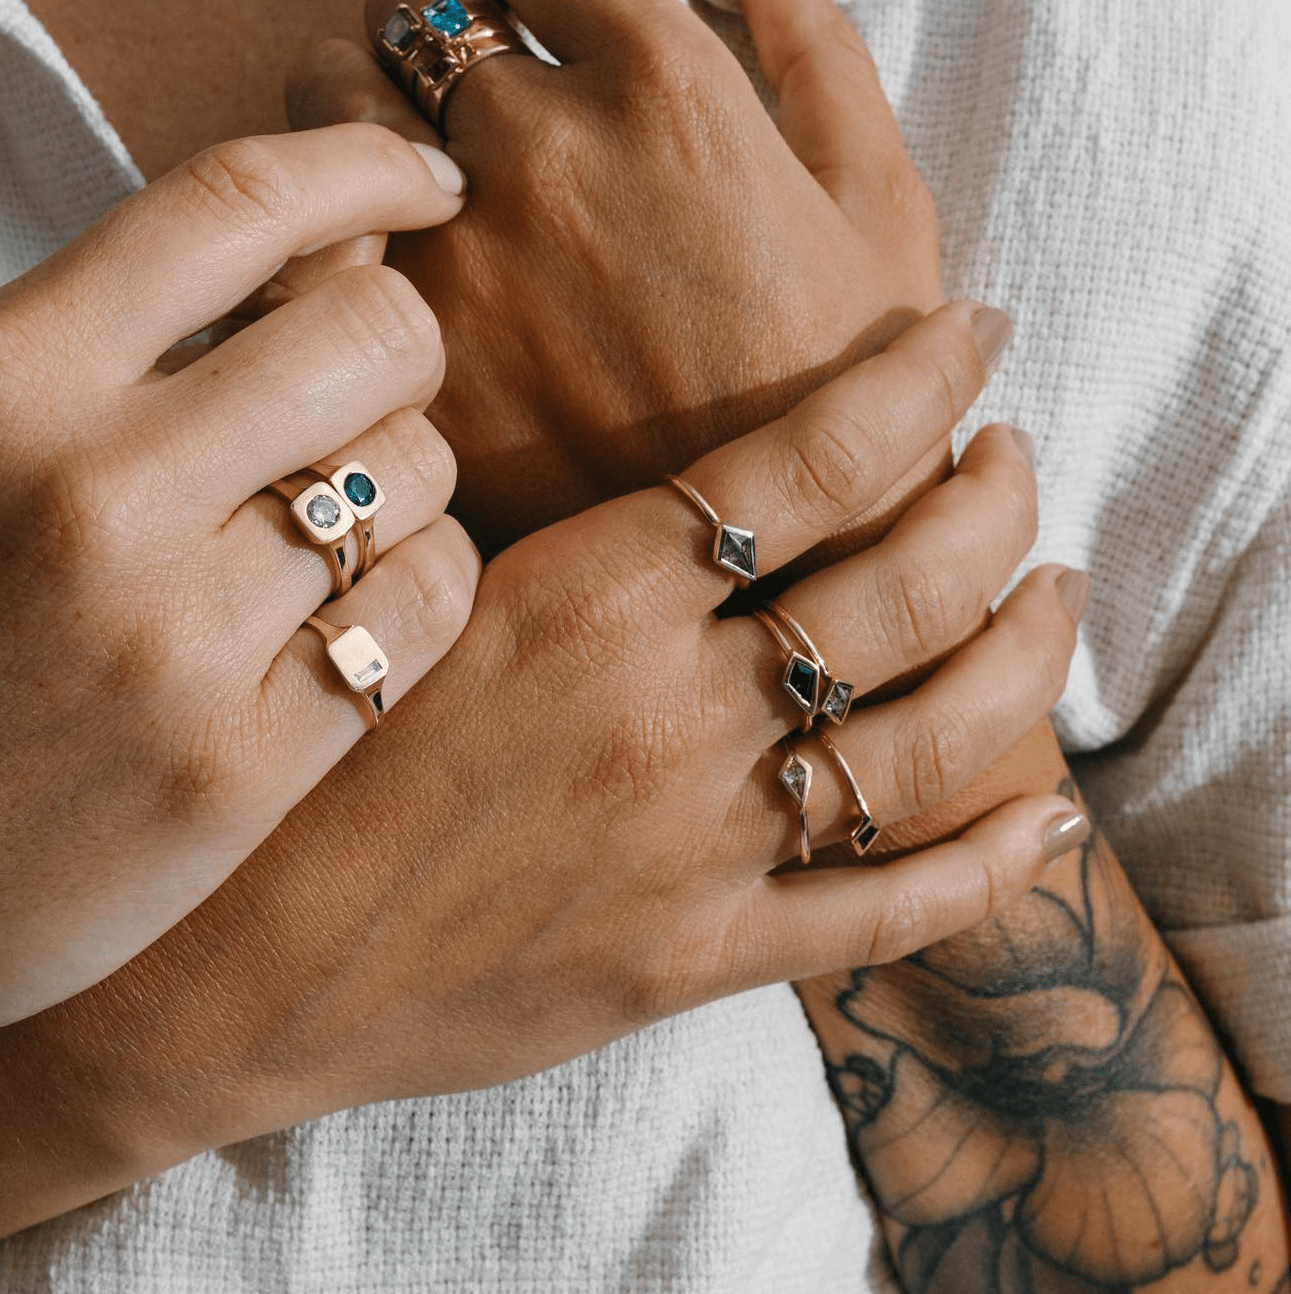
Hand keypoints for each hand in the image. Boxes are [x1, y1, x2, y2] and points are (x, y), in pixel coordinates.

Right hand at [0, 125, 478, 1063]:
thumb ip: (127, 338)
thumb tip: (337, 238)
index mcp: (2, 382)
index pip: (234, 204)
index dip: (364, 166)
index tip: (430, 181)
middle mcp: (94, 493)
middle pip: (376, 332)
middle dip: (403, 351)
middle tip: (366, 401)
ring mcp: (174, 639)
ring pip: (422, 471)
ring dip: (411, 480)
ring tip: (339, 526)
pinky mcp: (241, 766)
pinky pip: (431, 605)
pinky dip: (425, 585)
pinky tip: (364, 610)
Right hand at [45, 300, 1080, 1151]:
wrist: (238, 963)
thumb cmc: (296, 754)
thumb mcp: (387, 584)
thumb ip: (489, 476)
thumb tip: (550, 363)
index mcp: (590, 593)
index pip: (814, 456)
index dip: (923, 384)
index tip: (976, 334)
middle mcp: (668, 708)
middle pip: (904, 580)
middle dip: (995, 499)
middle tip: (1017, 461)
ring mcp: (698, 841)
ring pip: (934, 733)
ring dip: (1026, 652)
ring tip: (1059, 591)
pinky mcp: (698, 957)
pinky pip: (887, 912)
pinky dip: (989, 864)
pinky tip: (1051, 816)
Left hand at [285, 0, 943, 551]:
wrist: (787, 567)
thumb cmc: (847, 387)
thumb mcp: (884, 211)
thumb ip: (822, 54)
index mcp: (663, 89)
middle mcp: (542, 153)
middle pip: (405, 1)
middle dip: (433, 29)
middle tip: (471, 96)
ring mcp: (459, 261)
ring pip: (326, 104)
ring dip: (358, 117)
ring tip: (415, 180)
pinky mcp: (410, 365)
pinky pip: (309, 246)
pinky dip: (331, 237)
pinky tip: (386, 273)